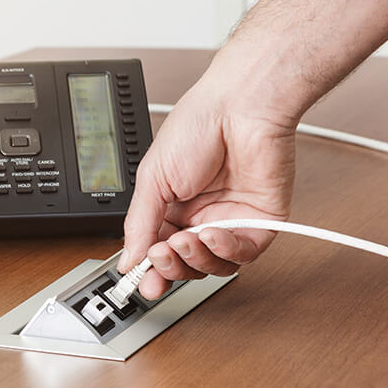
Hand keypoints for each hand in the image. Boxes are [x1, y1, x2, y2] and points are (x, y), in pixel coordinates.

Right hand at [118, 70, 296, 298]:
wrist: (239, 106)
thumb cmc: (197, 127)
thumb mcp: (152, 178)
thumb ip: (140, 224)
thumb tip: (127, 260)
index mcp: (170, 206)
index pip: (157, 250)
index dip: (149, 269)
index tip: (138, 280)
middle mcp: (200, 216)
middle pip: (185, 265)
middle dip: (170, 266)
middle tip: (161, 256)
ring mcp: (231, 220)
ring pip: (214, 265)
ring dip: (196, 259)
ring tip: (185, 239)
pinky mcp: (260, 222)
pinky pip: (244, 254)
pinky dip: (226, 250)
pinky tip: (213, 233)